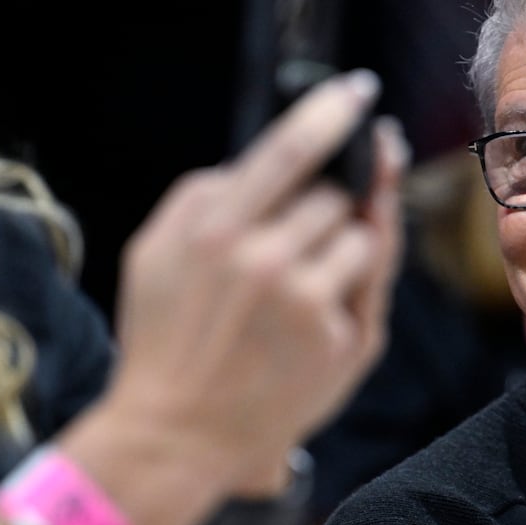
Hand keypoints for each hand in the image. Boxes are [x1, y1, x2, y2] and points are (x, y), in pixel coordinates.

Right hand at [103, 69, 405, 496]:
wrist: (174, 435)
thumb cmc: (164, 340)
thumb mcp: (154, 253)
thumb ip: (205, 193)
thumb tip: (272, 154)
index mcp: (214, 230)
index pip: (291, 150)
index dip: (332, 112)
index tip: (361, 89)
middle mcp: (266, 261)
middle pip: (334, 194)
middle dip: (325, 205)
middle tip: (292, 243)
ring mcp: (310, 304)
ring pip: (360, 235)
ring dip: (340, 246)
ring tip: (293, 289)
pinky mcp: (341, 343)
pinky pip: (371, 282)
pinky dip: (351, 283)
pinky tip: (318, 303)